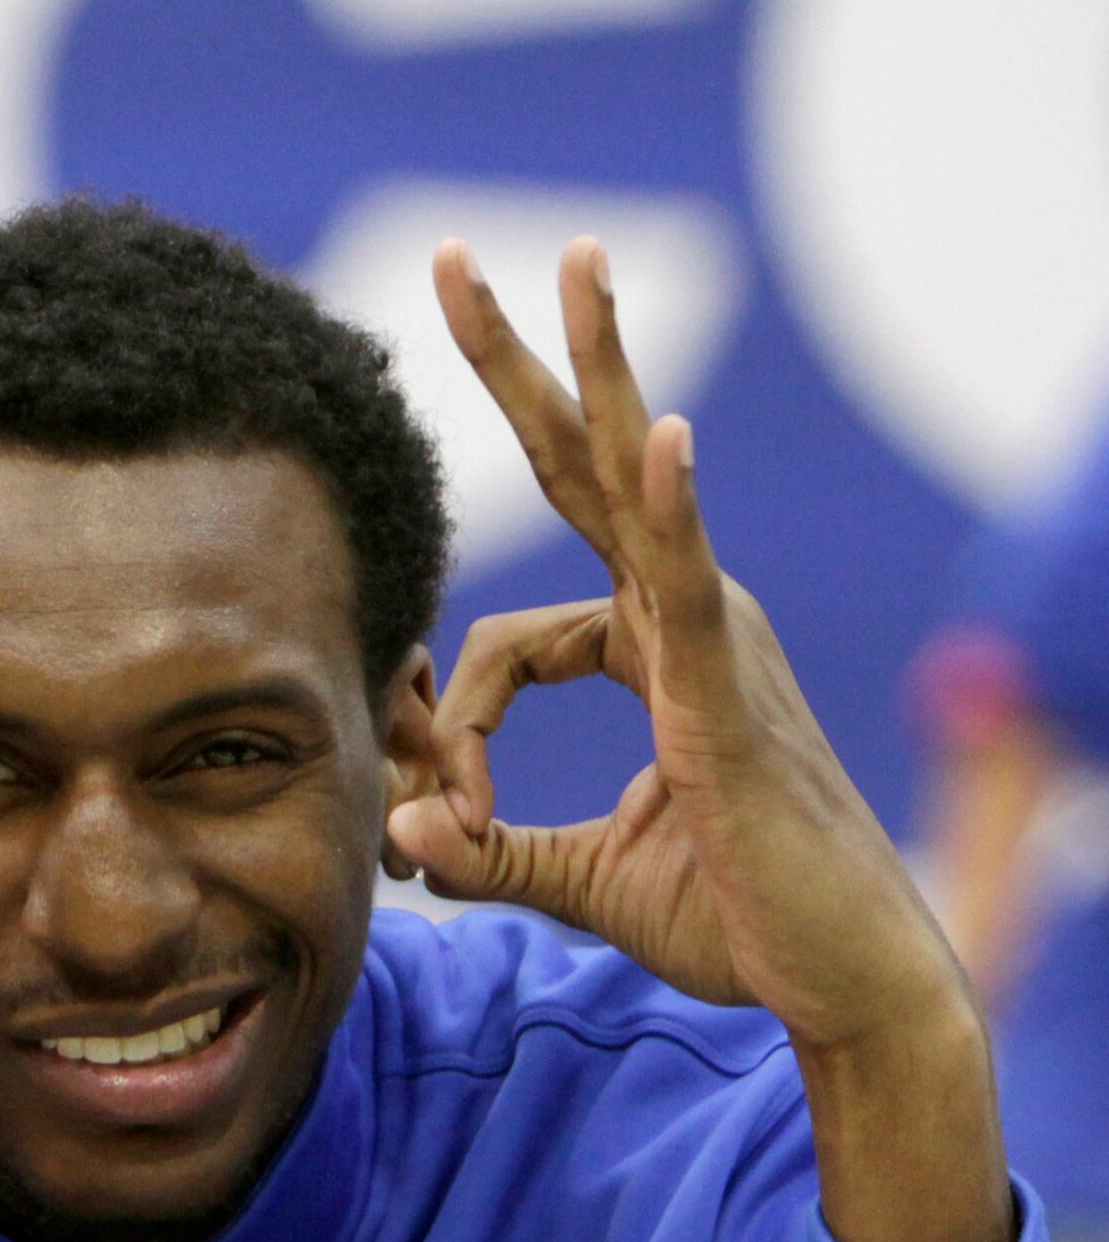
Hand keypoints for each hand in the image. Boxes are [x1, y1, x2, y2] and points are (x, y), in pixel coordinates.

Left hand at [399, 237, 1007, 1241]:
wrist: (841, 987)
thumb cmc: (738, 924)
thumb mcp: (574, 882)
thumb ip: (483, 851)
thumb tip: (401, 840)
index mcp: (659, 652)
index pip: (504, 644)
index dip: (448, 731)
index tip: (441, 821)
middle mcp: (691, 619)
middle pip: (584, 467)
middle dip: (520, 361)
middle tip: (458, 255)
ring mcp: (717, 642)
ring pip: (637, 483)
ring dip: (604, 368)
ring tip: (579, 259)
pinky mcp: (730, 697)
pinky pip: (691, 587)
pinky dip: (675, 512)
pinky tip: (661, 438)